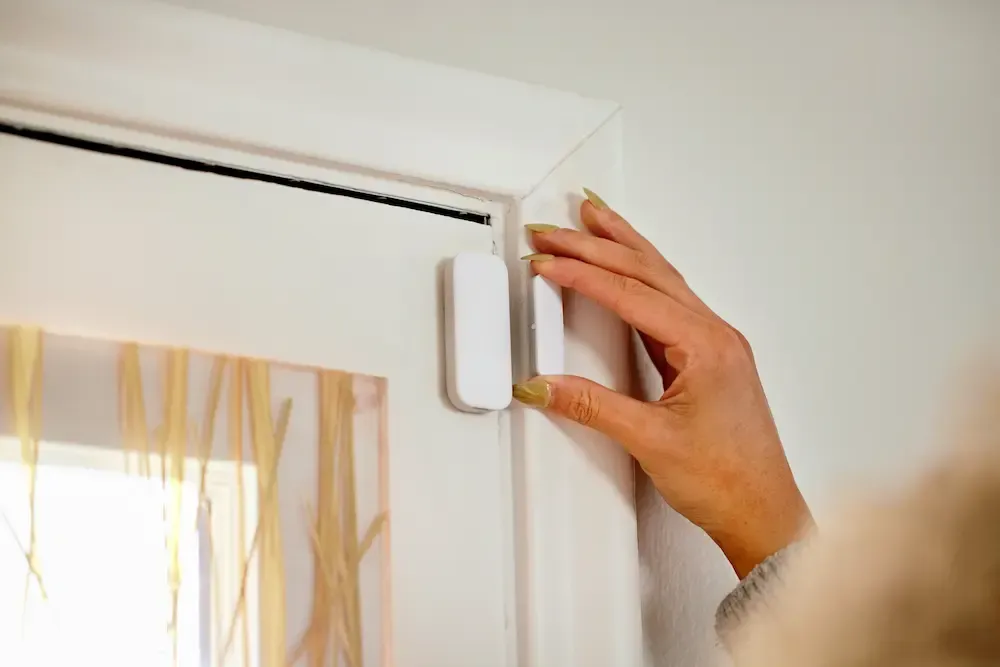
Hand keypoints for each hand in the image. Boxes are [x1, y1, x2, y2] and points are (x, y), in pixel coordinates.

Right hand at [513, 190, 811, 577]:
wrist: (763, 512)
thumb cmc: (728, 480)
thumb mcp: (650, 441)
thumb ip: (592, 407)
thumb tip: (546, 385)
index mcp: (707, 346)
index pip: (632, 295)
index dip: (584, 276)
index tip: (547, 262)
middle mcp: (715, 335)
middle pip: (648, 272)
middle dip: (597, 245)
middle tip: (555, 229)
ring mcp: (714, 344)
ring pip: (662, 278)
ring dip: (623, 247)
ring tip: (594, 219)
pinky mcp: (708, 358)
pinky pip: (669, 300)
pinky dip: (640, 277)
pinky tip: (624, 270)